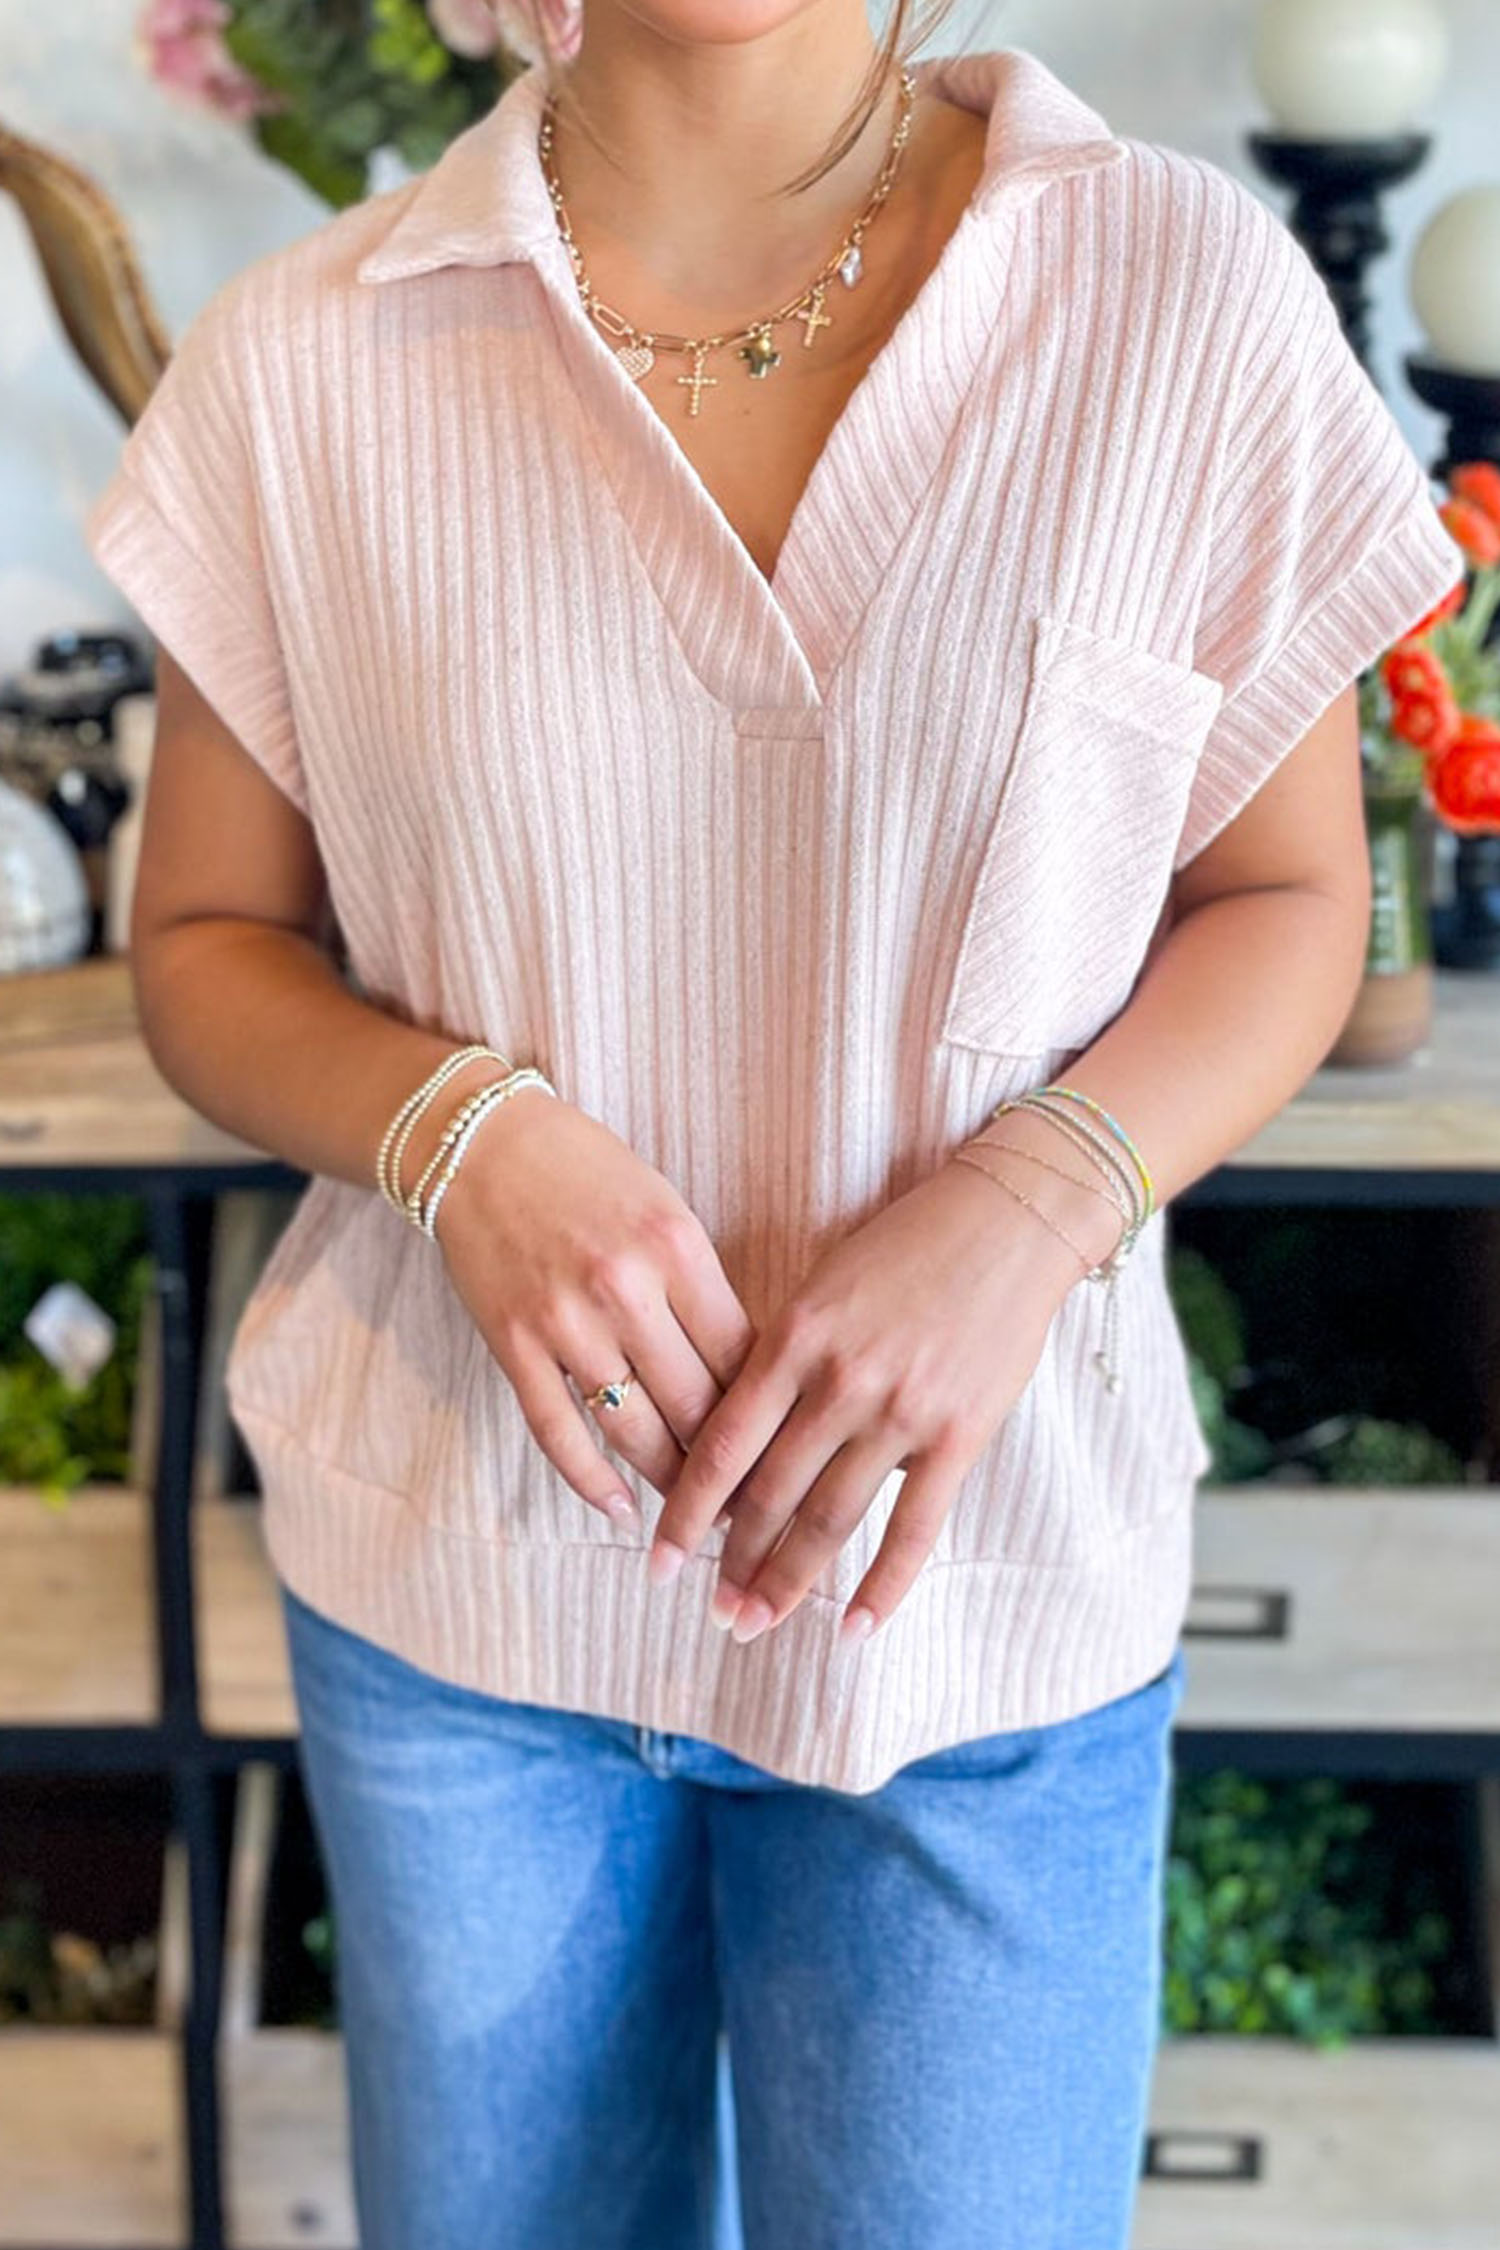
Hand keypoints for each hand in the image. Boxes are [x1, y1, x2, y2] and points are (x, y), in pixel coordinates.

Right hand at [428, 1081, 755, 1528]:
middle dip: (730, 1466)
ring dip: (670, 1482)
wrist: (481, 1143)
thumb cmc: (587, 1173)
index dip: (769, 1415)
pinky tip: (618, 1508)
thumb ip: (703, 1289)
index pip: (741, 1356)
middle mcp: (624, 1289)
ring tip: (696, 1517)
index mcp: (676, 1249)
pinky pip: (558, 1431)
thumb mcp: (666, 1212)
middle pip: (696, 1405)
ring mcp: (564, 1322)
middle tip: (753, 1505)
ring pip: (633, 1430)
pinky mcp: (513, 1345)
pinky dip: (590, 1479)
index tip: (788, 1452)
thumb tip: (748, 1376)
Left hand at [649, 1153, 1095, 1639]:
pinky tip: (853, 1628)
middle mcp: (839, 1381)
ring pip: (829, 1518)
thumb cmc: (905, 1246)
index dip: (687, 1513)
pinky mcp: (959, 1434)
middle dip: (733, 1563)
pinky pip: (914, 1527)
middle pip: (770, 1496)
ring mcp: (900, 1411)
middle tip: (711, 1611)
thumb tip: (739, 1444)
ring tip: (756, 1623)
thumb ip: (781, 1360)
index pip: (723, 1447)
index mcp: (793, 1339)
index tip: (660, 1559)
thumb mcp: (821, 1289)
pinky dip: (882, 1585)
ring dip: (788, 1581)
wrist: (1007, 1220)